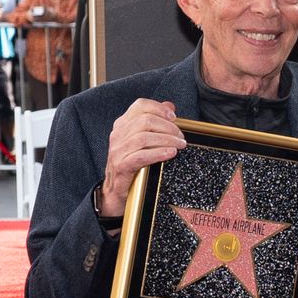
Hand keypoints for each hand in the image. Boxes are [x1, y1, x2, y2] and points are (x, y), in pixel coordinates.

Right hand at [99, 99, 184, 215]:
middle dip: (168, 127)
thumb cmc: (132, 165)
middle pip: (145, 120)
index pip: (140, 105)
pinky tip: (171, 154)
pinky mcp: (121, 166)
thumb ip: (154, 122)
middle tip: (181, 137)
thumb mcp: (142, 141)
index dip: (159, 108)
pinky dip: (158, 153)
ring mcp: (118, 150)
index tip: (174, 117)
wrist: (116, 192)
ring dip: (167, 140)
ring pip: (144, 137)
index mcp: (122, 125)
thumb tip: (169, 106)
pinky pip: (141, 156)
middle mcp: (118, 134)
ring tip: (180, 145)